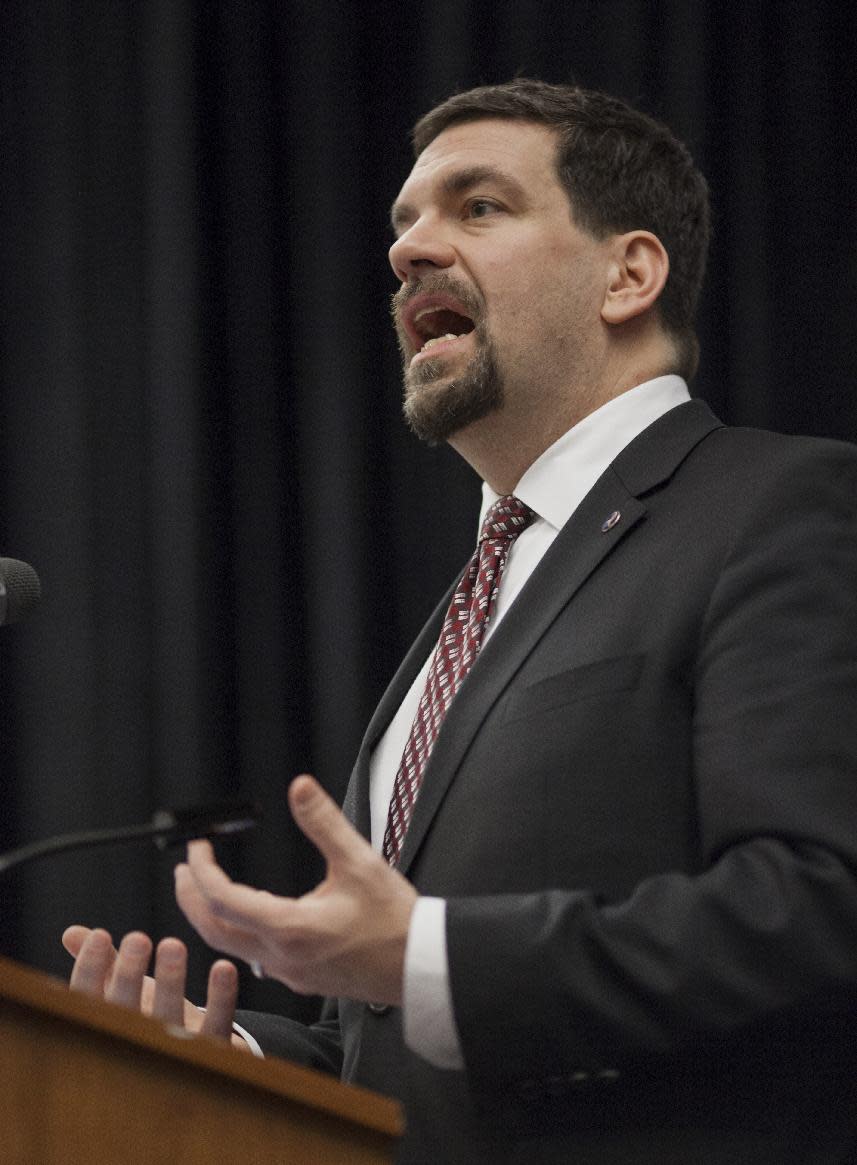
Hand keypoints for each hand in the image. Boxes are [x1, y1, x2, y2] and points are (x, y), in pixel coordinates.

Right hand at [62, 925, 242, 1043]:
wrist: (191, 1068)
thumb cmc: (148, 1015)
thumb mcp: (124, 989)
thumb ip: (104, 964)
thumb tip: (72, 933)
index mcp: (106, 1029)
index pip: (88, 1002)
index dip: (91, 970)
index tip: (101, 935)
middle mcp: (134, 1047)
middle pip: (125, 1013)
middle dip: (129, 975)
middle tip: (137, 938)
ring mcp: (173, 1056)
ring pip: (169, 1020)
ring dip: (171, 983)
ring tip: (173, 944)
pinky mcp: (213, 1055)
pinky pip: (216, 1026)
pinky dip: (221, 998)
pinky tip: (223, 967)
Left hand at [175, 774, 418, 1004]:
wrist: (419, 966)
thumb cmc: (394, 919)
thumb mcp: (360, 861)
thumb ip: (324, 823)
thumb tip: (299, 787)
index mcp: (289, 927)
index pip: (223, 900)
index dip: (202, 871)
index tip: (198, 847)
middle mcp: (281, 956)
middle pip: (214, 931)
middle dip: (191, 898)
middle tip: (184, 869)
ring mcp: (290, 972)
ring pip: (233, 947)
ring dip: (214, 916)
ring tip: (208, 888)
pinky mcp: (303, 978)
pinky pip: (256, 957)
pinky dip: (240, 931)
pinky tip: (253, 914)